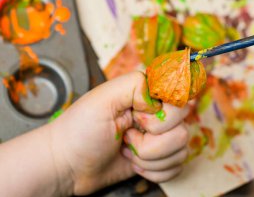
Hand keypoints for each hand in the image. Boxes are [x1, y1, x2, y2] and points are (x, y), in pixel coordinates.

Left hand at [50, 72, 188, 194]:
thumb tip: (160, 98)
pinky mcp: (159, 160)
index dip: (166, 114)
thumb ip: (135, 84)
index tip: (140, 119)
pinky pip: (176, 168)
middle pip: (183, 129)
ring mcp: (160, 139)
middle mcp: (158, 116)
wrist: (67, 166)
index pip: (182, 98)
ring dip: (150, 158)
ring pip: (181, 151)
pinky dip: (153, 171)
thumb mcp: (102, 98)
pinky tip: (132, 164)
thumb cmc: (79, 130)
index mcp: (148, 96)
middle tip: (127, 136)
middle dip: (152, 142)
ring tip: (126, 151)